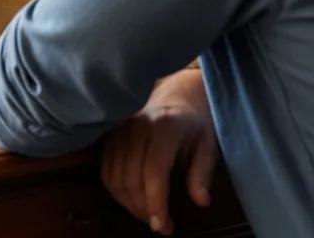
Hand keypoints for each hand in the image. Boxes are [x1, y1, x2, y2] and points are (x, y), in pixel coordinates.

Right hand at [101, 68, 216, 234]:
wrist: (176, 90)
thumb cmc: (194, 119)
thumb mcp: (207, 143)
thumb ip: (202, 172)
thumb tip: (201, 201)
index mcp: (165, 126)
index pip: (154, 170)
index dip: (155, 201)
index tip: (163, 226)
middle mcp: (137, 125)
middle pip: (131, 177)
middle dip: (144, 209)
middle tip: (162, 225)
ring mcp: (120, 128)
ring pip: (115, 177)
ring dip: (129, 204)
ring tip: (149, 213)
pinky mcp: (110, 133)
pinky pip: (106, 169)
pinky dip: (117, 191)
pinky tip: (133, 198)